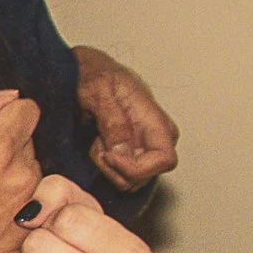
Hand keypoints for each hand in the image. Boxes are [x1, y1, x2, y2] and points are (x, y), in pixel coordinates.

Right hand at [0, 88, 42, 252]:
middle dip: (7, 143)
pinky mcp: (40, 216)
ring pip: (32, 163)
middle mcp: (24, 171)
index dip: (6, 115)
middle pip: (29, 137)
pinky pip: (36, 189)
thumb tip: (8, 97)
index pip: (27, 108)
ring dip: (13, 169)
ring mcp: (34, 196)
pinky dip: (19, 192)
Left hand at [73, 46, 178, 189]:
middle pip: (143, 177)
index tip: (109, 154)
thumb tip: (124, 152)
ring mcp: (143, 149)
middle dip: (114, 167)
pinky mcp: (130, 155)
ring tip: (97, 139)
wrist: (86, 72)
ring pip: (128, 180)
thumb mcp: (98, 92)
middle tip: (97, 141)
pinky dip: (103, 164)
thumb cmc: (94, 75)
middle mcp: (157, 139)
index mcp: (156, 122)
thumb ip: (113, 121)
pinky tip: (96, 144)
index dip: (136, 167)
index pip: (165, 161)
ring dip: (106, 166)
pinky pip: (118, 175)